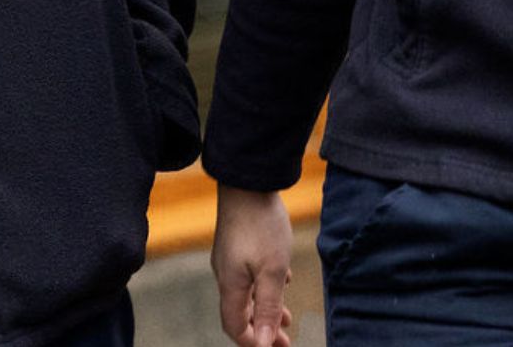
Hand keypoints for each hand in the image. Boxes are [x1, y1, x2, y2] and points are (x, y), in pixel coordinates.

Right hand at [211, 185, 295, 346]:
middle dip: (262, 330)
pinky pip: (249, 275)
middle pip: (240, 313)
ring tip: (286, 317)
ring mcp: (230, 259)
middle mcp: (225, 275)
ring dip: (265, 308)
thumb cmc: (261, 225)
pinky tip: (283, 282)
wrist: (248, 181)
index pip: (235, 327)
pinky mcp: (237, 245)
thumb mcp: (272, 270)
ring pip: (246, 294)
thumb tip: (262, 344)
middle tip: (284, 341)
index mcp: (231, 286)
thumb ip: (268, 307)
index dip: (253, 342)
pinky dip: (265, 287)